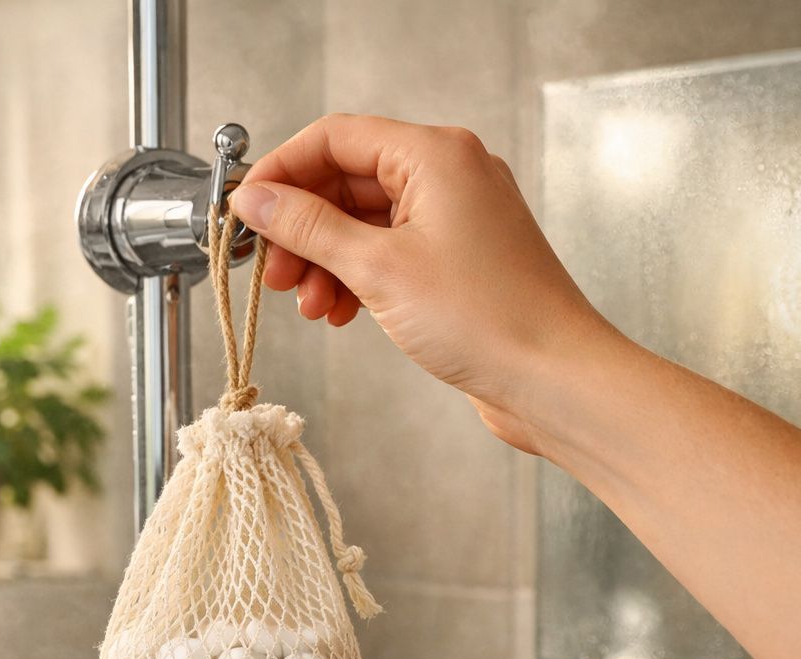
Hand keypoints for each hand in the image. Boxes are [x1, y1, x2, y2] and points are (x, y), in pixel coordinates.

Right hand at [230, 114, 614, 452]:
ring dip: (324, 260)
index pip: (335, 138)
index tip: (247, 211)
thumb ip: (309, 228)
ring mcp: (455, 217)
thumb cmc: (489, 319)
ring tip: (307, 304)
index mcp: (435, 155)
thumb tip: (258, 200)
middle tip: (272, 271)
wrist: (553, 378)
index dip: (281, 172)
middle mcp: (449, 174)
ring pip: (363, 222)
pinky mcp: (457, 259)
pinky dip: (355, 277)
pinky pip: (387, 252)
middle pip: (346, 181)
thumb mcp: (377, 268)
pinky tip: (338, 312)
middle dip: (301, 228)